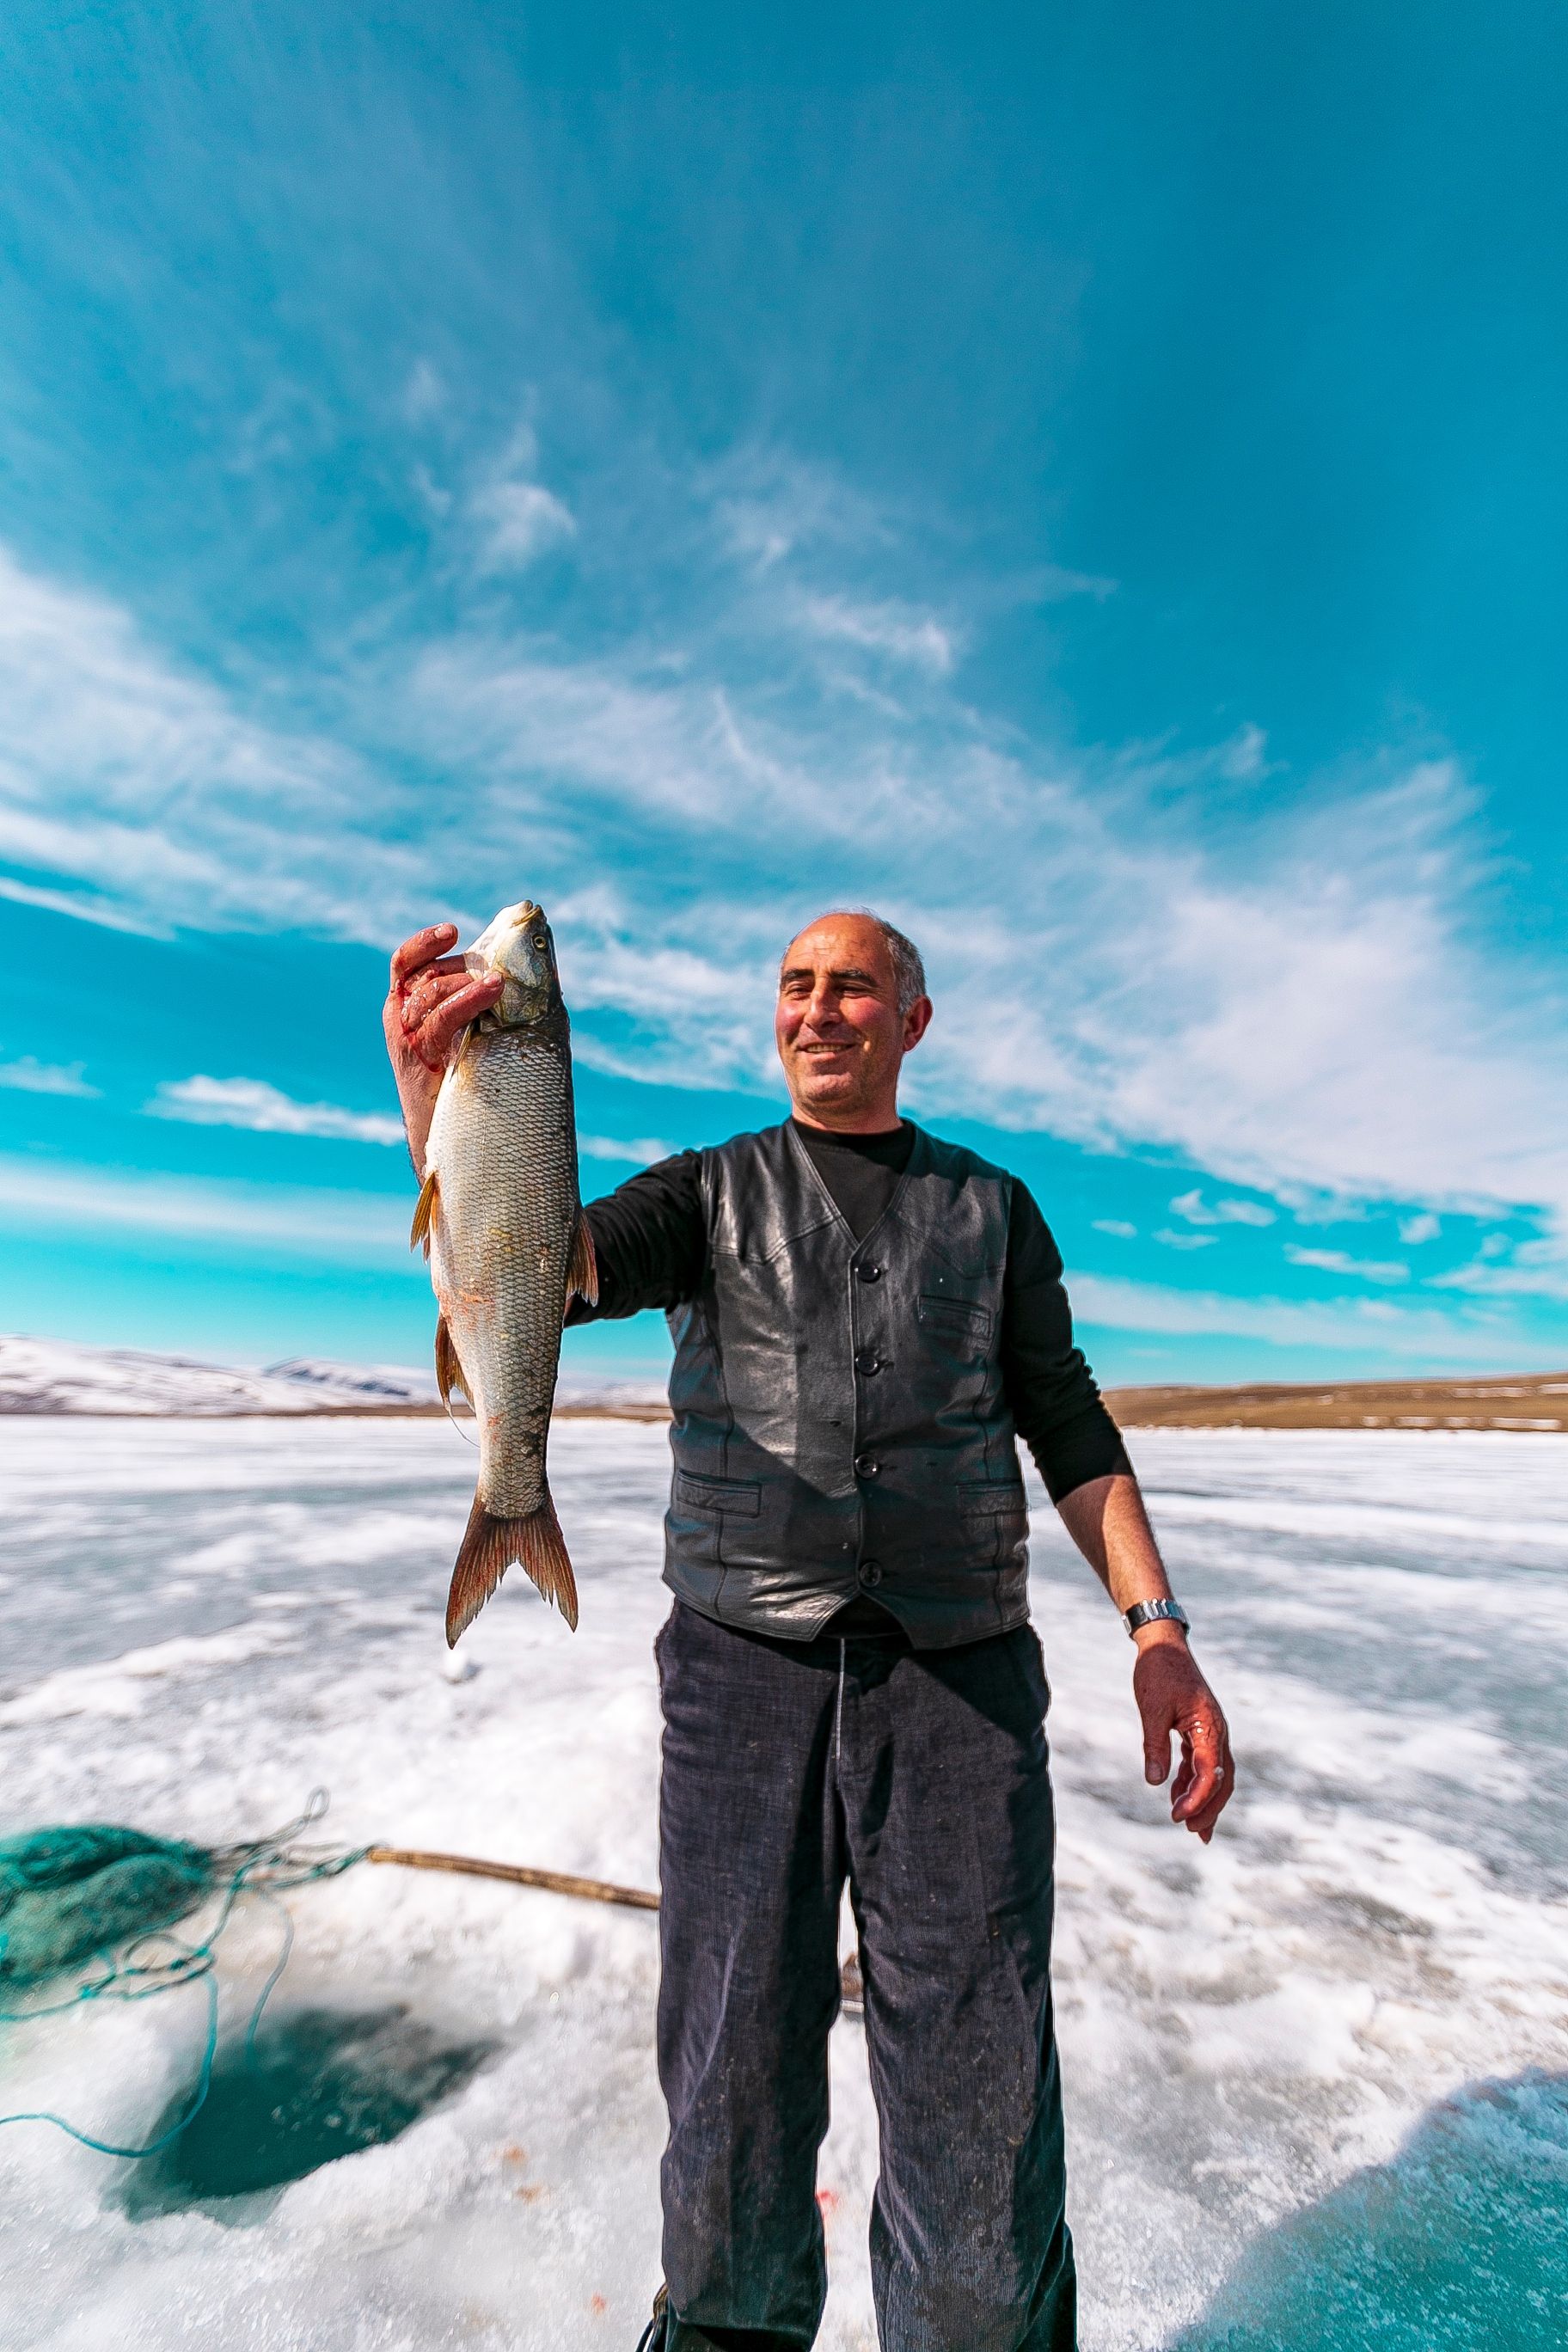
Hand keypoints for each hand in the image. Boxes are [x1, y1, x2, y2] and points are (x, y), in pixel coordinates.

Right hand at [382, 923, 502, 1171]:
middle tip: (498, 970)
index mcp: (405, 1008)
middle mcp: (400, 1019)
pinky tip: (494, 990)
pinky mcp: (419, 1057)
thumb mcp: (466, 1036)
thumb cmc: (466, 1084)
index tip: (453, 932)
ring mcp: (407, 1038)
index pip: (405, 964)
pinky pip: (443, 1018)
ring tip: (500, 983)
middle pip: (427, 974)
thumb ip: (478, 1004)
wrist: (445, 1138)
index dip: (425, 943)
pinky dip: (469, 999)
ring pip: (435, 990)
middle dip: (464, 967)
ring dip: (471, 982)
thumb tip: (529, 970)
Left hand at [1133, 1631, 1234, 1841]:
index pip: (1209, 1773)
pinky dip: (1193, 1781)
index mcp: (1210, 1726)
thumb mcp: (1152, 1709)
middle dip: (1210, 1808)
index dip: (1196, 1799)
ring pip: (1215, 1773)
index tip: (1177, 1816)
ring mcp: (1211, 1731)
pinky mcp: (1199, 1729)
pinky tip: (1177, 1795)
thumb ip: (1155, 1745)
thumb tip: (1155, 1781)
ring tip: (1191, 1825)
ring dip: (1204, 1799)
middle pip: (1222, 1779)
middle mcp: (1217, 1732)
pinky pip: (1202, 1762)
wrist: (1164, 1644)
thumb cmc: (1158, 1672)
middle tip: (1193, 1831)